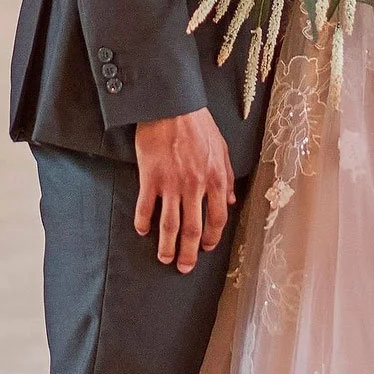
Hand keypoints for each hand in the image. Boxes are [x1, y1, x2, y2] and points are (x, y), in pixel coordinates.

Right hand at [133, 108, 235, 273]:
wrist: (171, 106)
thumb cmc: (198, 125)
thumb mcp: (222, 149)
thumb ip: (227, 177)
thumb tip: (230, 201)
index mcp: (215, 179)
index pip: (217, 219)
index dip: (213, 238)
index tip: (207, 248)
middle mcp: (194, 186)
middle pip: (193, 229)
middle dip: (189, 253)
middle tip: (184, 267)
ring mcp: (171, 183)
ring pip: (170, 225)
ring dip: (167, 246)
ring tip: (164, 258)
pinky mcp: (150, 178)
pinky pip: (145, 207)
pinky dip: (143, 222)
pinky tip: (143, 231)